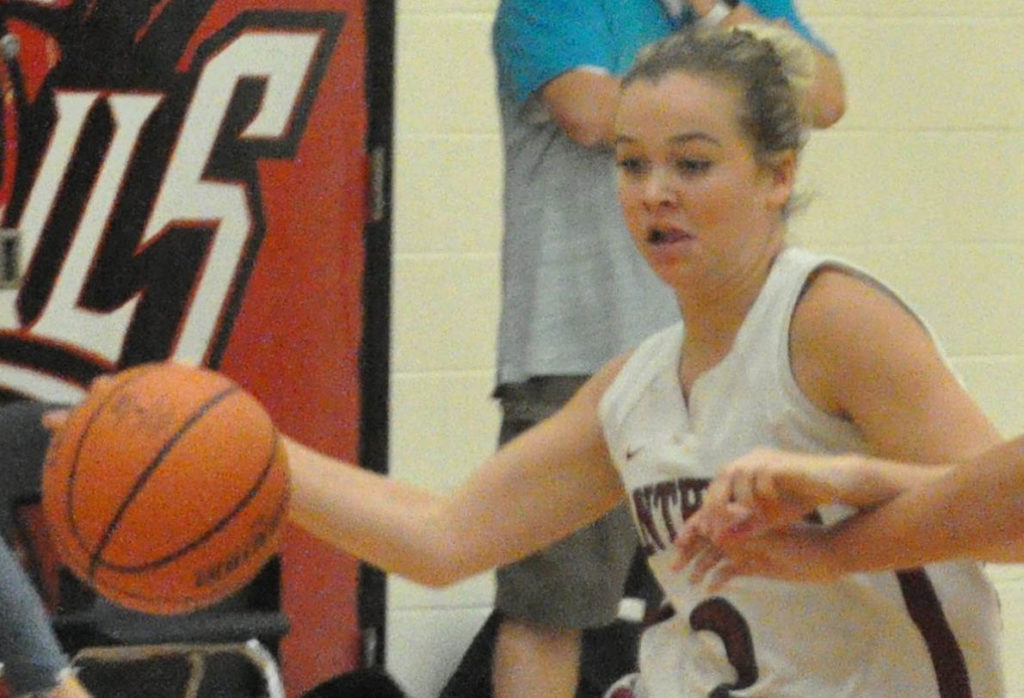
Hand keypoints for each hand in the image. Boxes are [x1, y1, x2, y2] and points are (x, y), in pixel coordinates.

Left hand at [674, 449, 838, 561]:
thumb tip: (722, 541)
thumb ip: (746, 525)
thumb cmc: (798, 497)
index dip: (703, 516)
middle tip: (718, 534)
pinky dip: (763, 493)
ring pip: (737, 476)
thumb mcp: (768, 517)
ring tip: (750, 520)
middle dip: (715, 510)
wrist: (833, 481)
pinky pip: (762, 475)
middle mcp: (747, 462)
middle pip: (719, 482)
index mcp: (740, 474)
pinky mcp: (778, 460)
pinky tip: (773, 505)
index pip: (713, 494)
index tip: (695, 539)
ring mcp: (762, 458)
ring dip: (741, 501)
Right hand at [685, 522, 844, 591]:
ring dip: (701, 567)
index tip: (676, 544)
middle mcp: (739, 532)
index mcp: (741, 518)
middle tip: (673, 569)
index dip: (690, 530)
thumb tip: (709, 525)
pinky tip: (709, 589)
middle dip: (689, 552)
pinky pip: (730, 571)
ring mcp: (746, 549)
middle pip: (706, 539)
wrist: (828, 556)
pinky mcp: (754, 565)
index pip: (708, 519)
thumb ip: (740, 530)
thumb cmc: (801, 540)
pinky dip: (718, 578)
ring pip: (716, 556)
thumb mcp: (769, 534)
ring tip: (689, 582)